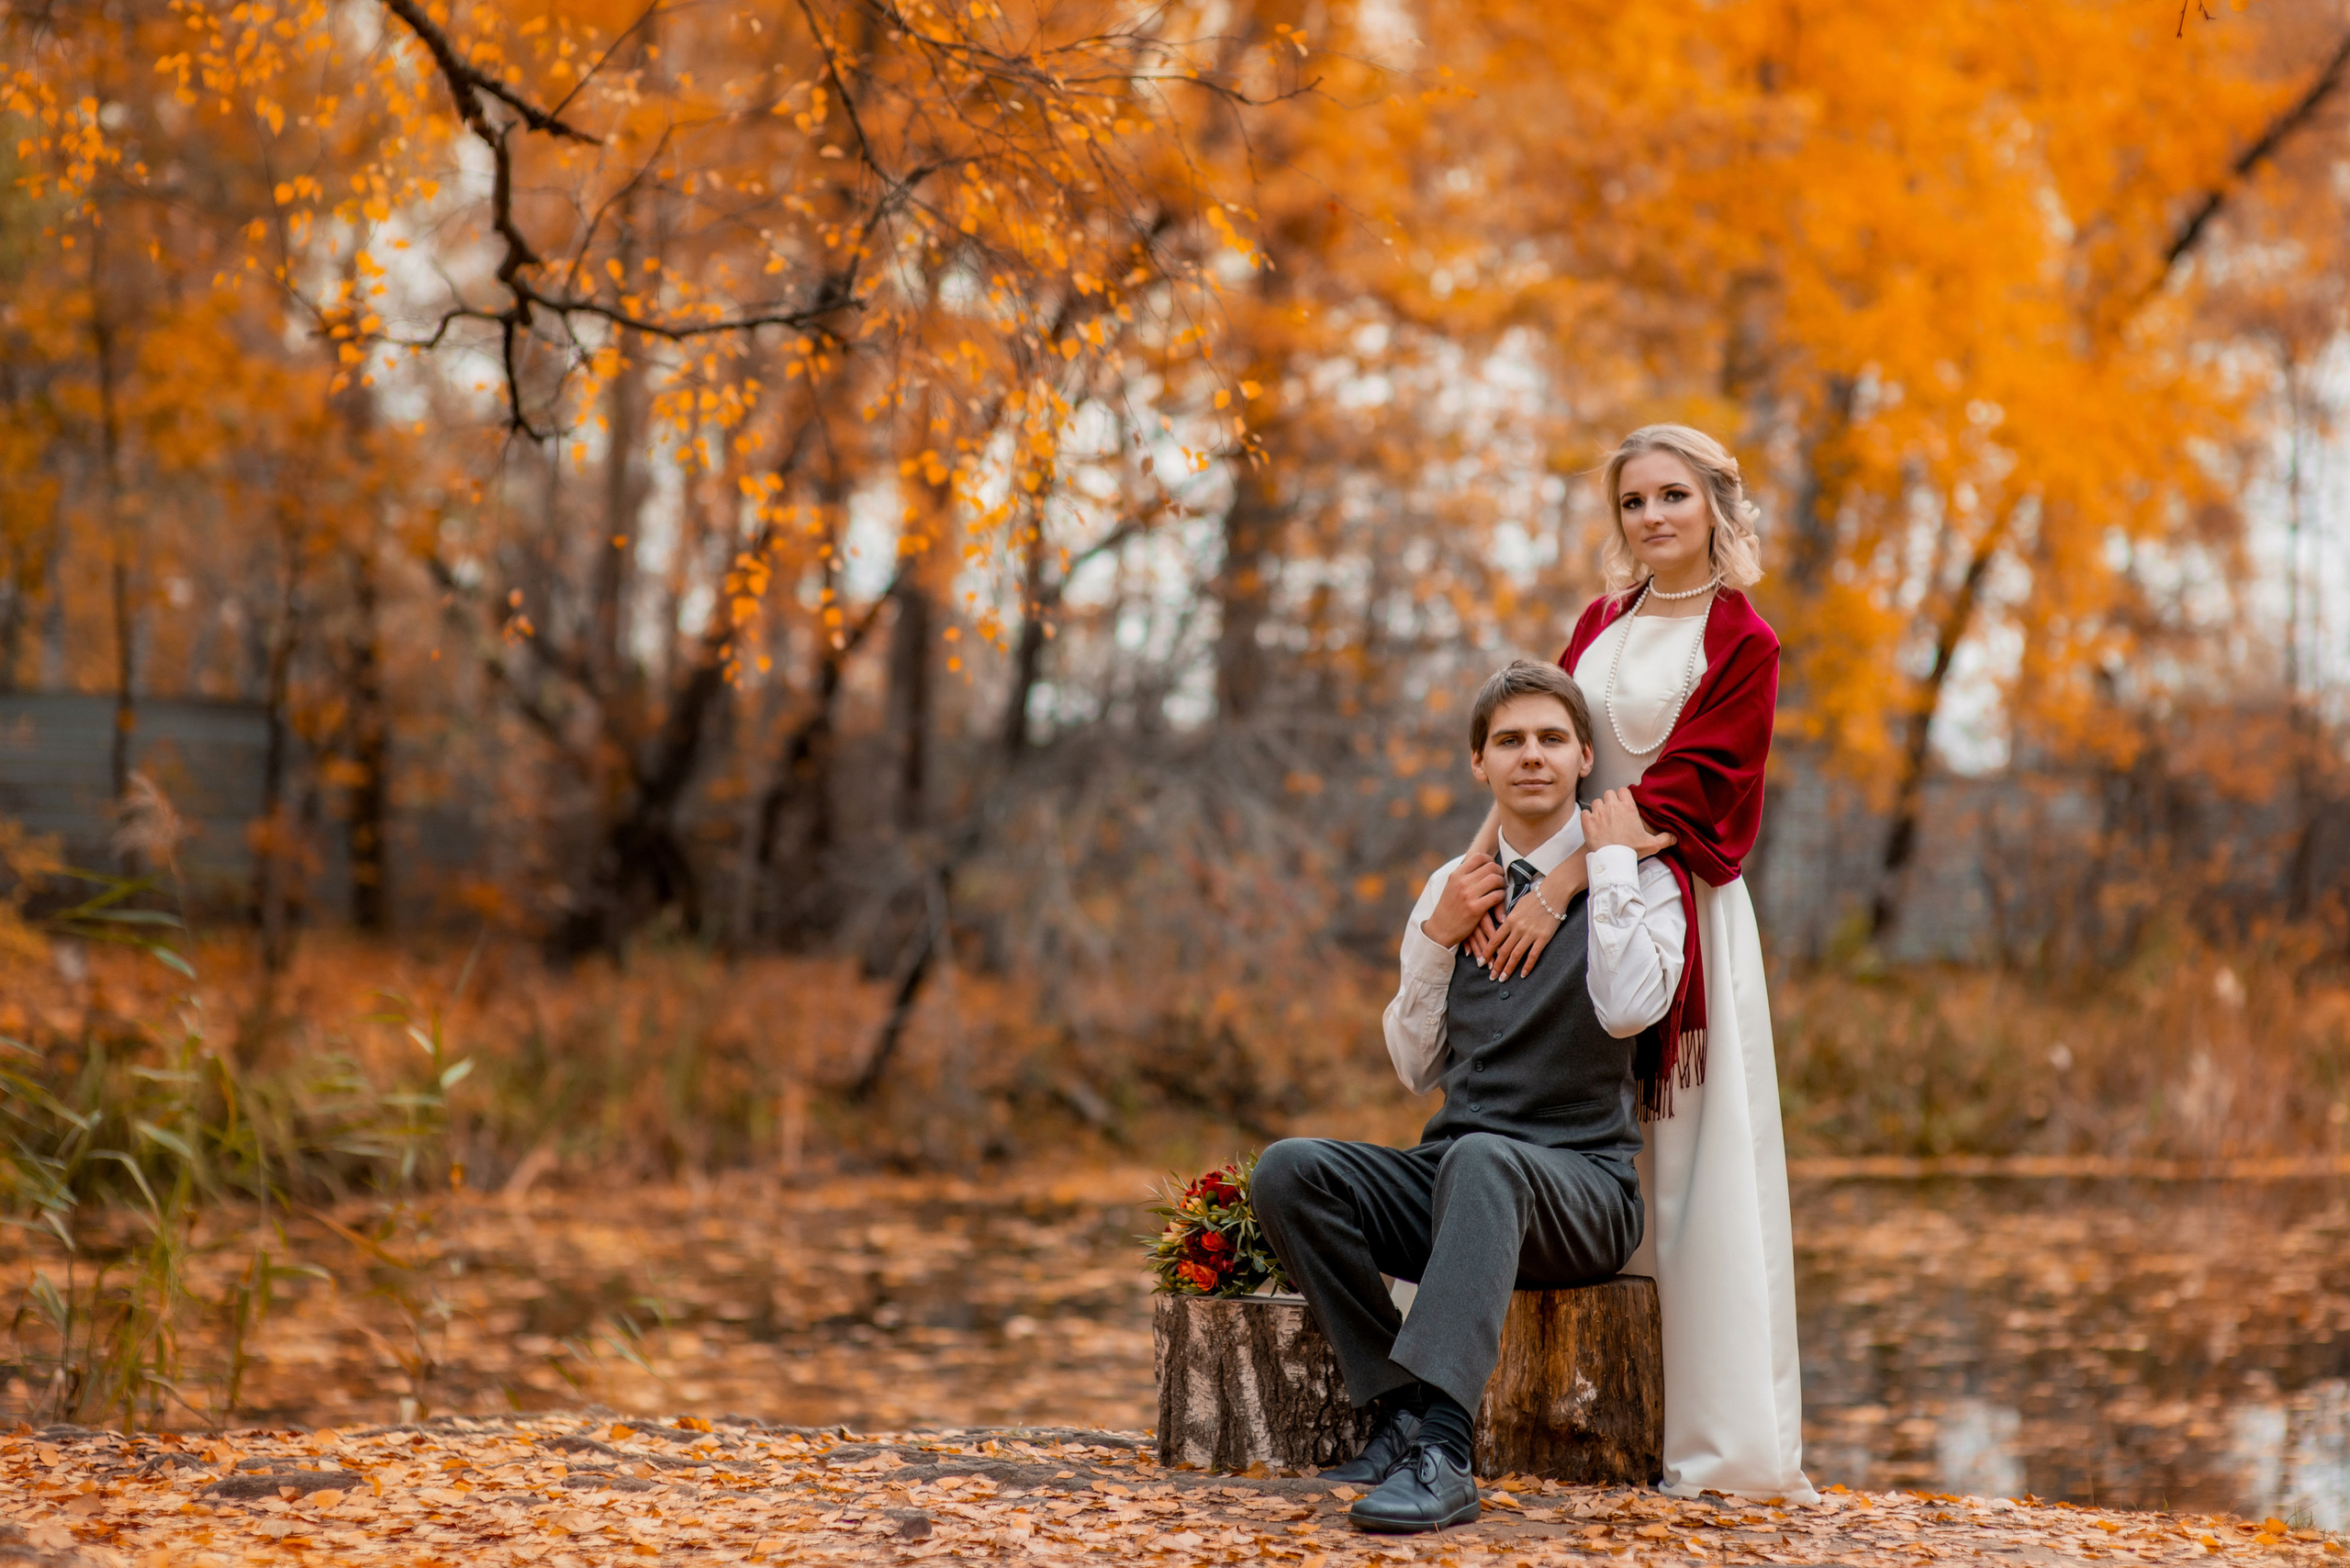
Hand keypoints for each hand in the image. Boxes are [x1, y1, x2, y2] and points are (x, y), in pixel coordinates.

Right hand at [1422, 851, 1504, 949]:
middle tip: (1500, 880)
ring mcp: (1468, 895)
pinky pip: (1497, 896)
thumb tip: (1482, 863)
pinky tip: (1499, 900)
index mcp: (1456, 874)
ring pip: (1495, 880)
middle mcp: (1462, 882)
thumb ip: (1464, 875)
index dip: (1491, 861)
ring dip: (1502, 884)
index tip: (1493, 869)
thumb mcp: (1451, 886)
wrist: (1440, 929)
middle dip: (1500, 872)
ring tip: (1500, 889)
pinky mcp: (1476, 909)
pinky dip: (1501, 896)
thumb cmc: (1449, 907)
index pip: (1479, 857)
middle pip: (1491, 867)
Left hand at [1478, 855, 1590, 980]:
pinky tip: (1523, 974)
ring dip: (1508, 968)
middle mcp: (1518, 928)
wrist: (1554, 893)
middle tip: (1491, 976)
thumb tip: (1502, 927)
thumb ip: (1509, 918)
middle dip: (1496, 965)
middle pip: (1503, 950)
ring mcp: (1530, 934)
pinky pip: (1533, 955)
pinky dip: (1527, 966)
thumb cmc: (1535, 897)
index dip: (1487, 952)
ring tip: (1503, 978)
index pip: (1494, 939)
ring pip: (1516, 955)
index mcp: (1510, 920)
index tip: (1481, 962)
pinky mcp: (1543, 937)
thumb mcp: (1517, 905)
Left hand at [1580, 788, 1677, 856]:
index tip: (1623, 804)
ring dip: (1599, 808)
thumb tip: (1675, 837)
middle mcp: (1612, 806)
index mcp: (1628, 807)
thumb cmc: (1631, 850)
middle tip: (1613, 812)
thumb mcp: (1652, 844)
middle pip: (1609, 793)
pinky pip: (1585, 813)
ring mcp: (1598, 813)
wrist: (1613, 860)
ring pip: (1596, 802)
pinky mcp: (1587, 821)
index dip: (1623, 796)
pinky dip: (1588, 818)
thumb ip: (1665, 838)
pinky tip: (1593, 825)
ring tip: (1603, 819)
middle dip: (1610, 801)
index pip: (1623, 790)